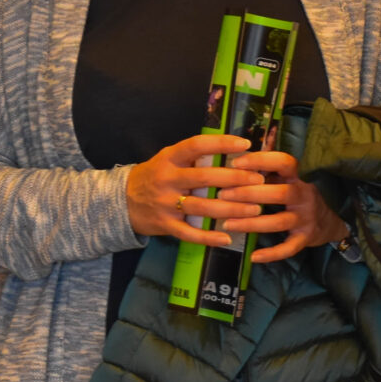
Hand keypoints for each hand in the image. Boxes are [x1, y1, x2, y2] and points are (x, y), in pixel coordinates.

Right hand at [125, 134, 264, 247]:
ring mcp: (165, 204)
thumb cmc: (155, 176)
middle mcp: (167, 179)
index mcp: (169, 158)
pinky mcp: (165, 225)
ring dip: (231, 209)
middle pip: (204, 178)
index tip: (245, 145)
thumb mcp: (167, 159)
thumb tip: (232, 150)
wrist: (121, 201)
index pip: (196, 145)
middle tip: (259, 180)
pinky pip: (190, 233)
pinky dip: (209, 237)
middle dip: (234, 179)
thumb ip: (193, 156)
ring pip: (202, 207)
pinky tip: (228, 238)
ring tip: (255, 208)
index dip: (221, 144)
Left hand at [213, 149, 345, 263]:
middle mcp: (304, 195)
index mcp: (298, 175)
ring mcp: (306, 218)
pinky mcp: (305, 239)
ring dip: (251, 223)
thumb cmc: (300, 193)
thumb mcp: (291, 175)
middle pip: (278, 193)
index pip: (282, 162)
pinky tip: (253, 257)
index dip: (260, 160)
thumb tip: (248, 139)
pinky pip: (288, 248)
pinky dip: (271, 254)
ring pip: (278, 222)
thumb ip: (271, 163)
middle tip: (222, 195)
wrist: (331, 221)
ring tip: (227, 224)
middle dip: (248, 194)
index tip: (235, 162)